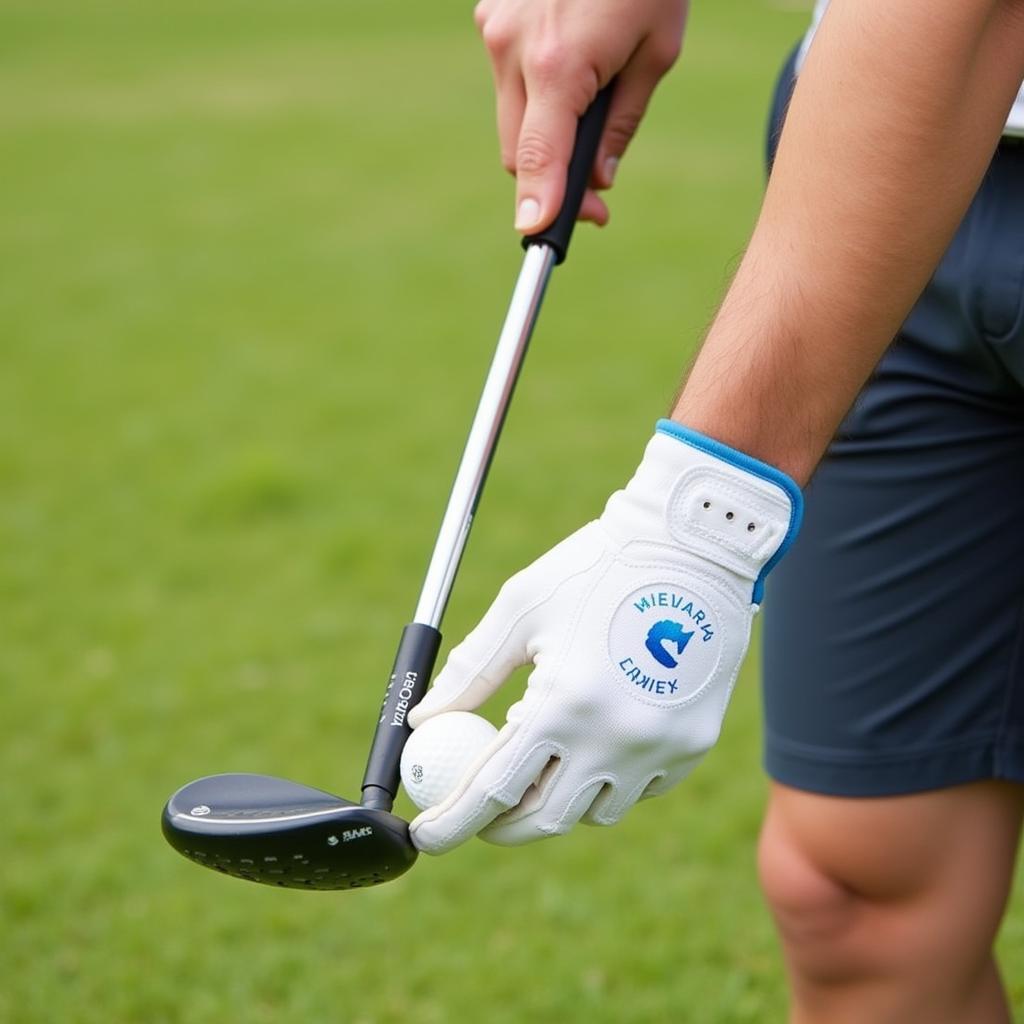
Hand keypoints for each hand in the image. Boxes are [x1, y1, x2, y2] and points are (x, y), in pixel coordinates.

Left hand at [408, 421, 801, 852]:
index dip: (452, 821)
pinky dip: (606, 779)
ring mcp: (660, 747)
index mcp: (564, 702)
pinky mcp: (693, 744)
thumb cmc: (593, 567)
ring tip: (541, 761)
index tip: (423, 836)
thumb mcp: (521, 608)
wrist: (692, 546)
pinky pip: (639, 788)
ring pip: (593, 811)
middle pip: (543, 818)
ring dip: (556, 799)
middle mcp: (615, 738)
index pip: (493, 789)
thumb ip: (471, 671)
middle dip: (500, 826)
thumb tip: (424, 720)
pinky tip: (595, 742)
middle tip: (479, 813)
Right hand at [474, 0, 687, 231]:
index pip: (539, 156)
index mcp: (558, 63)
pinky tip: (573, 62)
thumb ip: (623, 122)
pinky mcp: (490, 14)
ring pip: (511, 119)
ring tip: (593, 105)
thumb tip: (599, 179)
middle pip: (519, 151)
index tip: (537, 232)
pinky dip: (535, 90)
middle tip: (597, 197)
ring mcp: (495, 29)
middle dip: (552, 179)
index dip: (539, 201)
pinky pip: (508, 79)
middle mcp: (513, 48)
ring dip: (544, 132)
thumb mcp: (656, 50)